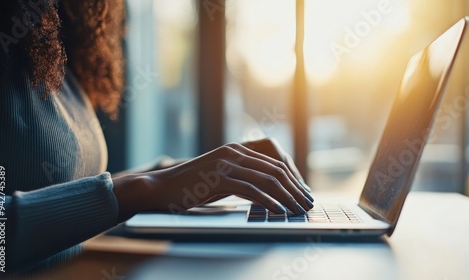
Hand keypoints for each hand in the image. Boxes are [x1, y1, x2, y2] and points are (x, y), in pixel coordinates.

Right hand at [113, 143, 313, 221]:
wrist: (160, 188)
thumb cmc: (190, 187)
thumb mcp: (220, 178)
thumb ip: (241, 178)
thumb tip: (266, 193)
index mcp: (237, 150)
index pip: (274, 162)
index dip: (293, 178)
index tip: (303, 193)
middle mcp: (234, 152)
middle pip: (275, 169)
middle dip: (295, 188)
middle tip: (308, 204)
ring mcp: (226, 163)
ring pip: (267, 178)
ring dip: (287, 196)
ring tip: (299, 210)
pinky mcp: (219, 177)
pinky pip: (251, 189)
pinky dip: (269, 201)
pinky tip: (279, 211)